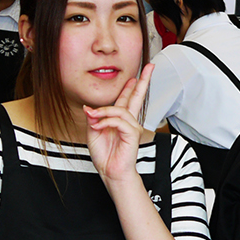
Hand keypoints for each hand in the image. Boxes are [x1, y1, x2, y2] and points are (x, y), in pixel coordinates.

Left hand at [86, 63, 151, 184]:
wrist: (110, 172)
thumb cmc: (105, 155)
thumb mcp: (93, 133)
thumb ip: (93, 118)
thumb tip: (90, 108)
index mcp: (120, 120)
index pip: (127, 99)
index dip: (131, 86)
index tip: (135, 76)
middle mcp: (129, 121)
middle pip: (138, 97)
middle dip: (144, 81)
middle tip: (150, 67)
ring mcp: (132, 127)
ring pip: (119, 109)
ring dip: (103, 112)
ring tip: (93, 119)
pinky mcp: (132, 134)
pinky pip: (118, 121)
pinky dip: (106, 121)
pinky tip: (98, 126)